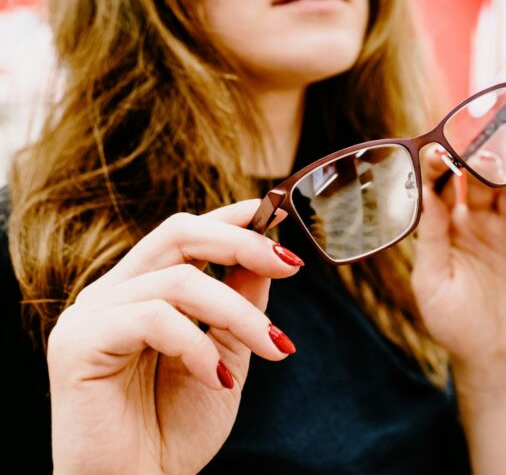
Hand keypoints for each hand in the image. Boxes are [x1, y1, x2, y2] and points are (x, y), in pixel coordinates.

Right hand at [47, 200, 301, 474]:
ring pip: (177, 280)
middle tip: (292, 265)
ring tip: (275, 348)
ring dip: (239, 314)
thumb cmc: (177, 429)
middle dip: (242, 242)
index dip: (231, 217)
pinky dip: (198, 346)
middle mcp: (112, 293)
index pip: (184, 233)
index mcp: (142, 291)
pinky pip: (153, 319)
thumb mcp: (226, 354)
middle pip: (177, 233)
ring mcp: (91, 314)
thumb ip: (240, 302)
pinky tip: (217, 379)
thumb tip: (267, 254)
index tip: (276, 212)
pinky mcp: (78, 343)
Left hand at [412, 146, 505, 392]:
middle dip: (478, 167)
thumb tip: (426, 197)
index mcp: (449, 227)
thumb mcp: (431, 282)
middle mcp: (480, 223)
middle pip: (479, 186)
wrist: (488, 357)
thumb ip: (431, 240)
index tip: (437, 152)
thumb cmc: (451, 321)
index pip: (442, 188)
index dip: (440, 169)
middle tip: (477, 154)